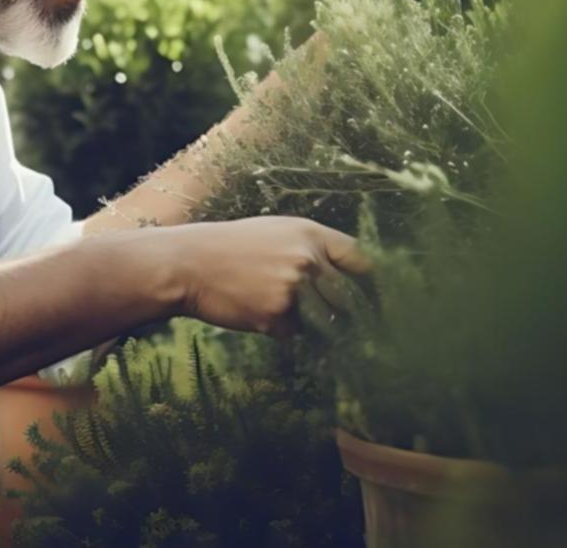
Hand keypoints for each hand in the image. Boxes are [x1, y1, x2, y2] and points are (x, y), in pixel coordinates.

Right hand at [158, 216, 370, 337]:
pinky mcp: (277, 316)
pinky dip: (282, 331)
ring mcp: (293, 289)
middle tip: (348, 325)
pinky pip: (295, 334)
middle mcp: (307, 260)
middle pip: (347, 296)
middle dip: (347, 312)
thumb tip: (343, 279)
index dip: (373, 281)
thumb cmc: (230, 247)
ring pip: (324, 320)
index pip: (360, 258)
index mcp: (310, 234)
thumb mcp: (274, 232)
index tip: (378, 298)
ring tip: (282, 310)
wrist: (187, 264)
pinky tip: (257, 313)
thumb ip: (310, 250)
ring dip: (313, 324)